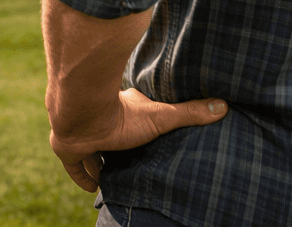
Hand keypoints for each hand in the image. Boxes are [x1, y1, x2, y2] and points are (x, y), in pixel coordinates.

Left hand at [49, 88, 227, 191]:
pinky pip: (75, 166)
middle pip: (110, 136)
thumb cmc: (122, 115)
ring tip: (112, 175)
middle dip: (116, 148)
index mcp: (122, 108)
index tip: (143, 135)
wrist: (83, 116)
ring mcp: (82, 135)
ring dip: (99, 161)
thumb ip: (189, 113)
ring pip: (91, 150)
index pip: (130, 117)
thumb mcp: (161, 117)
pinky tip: (92, 186)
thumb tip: (223, 105)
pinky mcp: (68, 150)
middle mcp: (99, 119)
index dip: (135, 127)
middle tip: (128, 162)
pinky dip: (83, 175)